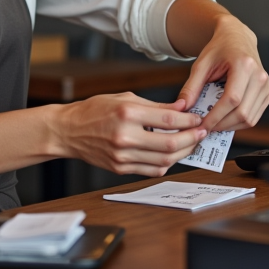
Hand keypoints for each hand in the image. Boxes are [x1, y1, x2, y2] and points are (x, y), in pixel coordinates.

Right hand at [48, 93, 206, 176]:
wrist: (68, 131)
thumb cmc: (94, 110)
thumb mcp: (124, 98)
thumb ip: (155, 106)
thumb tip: (181, 108)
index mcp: (127, 114)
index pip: (168, 119)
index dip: (189, 120)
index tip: (198, 118)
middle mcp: (125, 136)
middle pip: (170, 143)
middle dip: (191, 138)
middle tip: (201, 132)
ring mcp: (122, 156)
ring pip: (164, 159)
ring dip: (183, 152)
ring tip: (190, 143)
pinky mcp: (120, 168)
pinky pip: (151, 170)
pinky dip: (166, 163)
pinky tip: (172, 154)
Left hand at [178, 15, 268, 132]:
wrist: (236, 38)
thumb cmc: (219, 49)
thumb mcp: (201, 64)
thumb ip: (191, 87)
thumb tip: (182, 108)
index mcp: (244, 65)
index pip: (232, 99)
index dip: (216, 116)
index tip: (201, 125)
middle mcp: (260, 76)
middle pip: (242, 113)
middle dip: (221, 125)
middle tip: (205, 127)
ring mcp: (266, 86)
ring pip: (250, 119)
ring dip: (230, 126)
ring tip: (214, 124)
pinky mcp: (267, 94)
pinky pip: (254, 117)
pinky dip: (239, 123)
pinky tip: (225, 119)